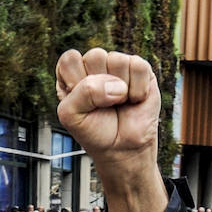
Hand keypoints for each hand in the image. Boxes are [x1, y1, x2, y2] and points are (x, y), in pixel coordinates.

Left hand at [56, 49, 167, 211]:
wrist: (126, 156)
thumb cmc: (97, 137)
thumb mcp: (72, 117)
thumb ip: (81, 93)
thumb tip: (115, 86)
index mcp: (73, 75)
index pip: (69, 59)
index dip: (73, 84)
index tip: (81, 108)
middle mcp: (96, 67)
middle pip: (90, 56)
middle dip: (94, 88)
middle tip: (103, 110)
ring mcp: (120, 68)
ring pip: (113, 58)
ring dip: (116, 90)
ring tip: (119, 107)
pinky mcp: (143, 74)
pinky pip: (137, 67)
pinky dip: (136, 90)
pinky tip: (134, 103)